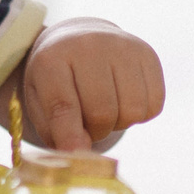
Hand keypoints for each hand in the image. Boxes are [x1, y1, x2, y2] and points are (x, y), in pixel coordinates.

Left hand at [20, 18, 165, 149]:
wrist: (81, 39)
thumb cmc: (57, 79)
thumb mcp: (40, 102)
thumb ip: (56, 130)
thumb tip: (81, 153)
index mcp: (52, 58)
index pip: (63, 106)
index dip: (69, 136)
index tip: (75, 155)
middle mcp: (89, 45)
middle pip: (102, 112)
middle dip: (96, 131)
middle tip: (87, 125)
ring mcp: (122, 46)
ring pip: (132, 111)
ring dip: (119, 123)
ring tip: (106, 110)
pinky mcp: (147, 54)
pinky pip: (153, 104)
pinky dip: (140, 114)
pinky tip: (124, 100)